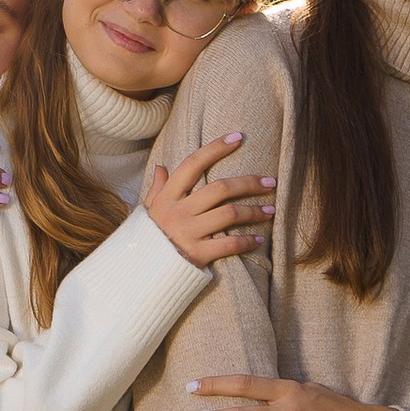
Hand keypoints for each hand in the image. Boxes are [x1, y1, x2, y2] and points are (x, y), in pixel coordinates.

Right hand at [144, 134, 277, 270]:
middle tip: (270, 181)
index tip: (238, 137)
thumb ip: (157, 189)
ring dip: (254, 211)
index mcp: (167, 197)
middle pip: (220, 189)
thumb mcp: (147, 211)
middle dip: (249, 183)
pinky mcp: (197, 255)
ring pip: (229, 214)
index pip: (193, 164)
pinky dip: (247, 241)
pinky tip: (259, 239)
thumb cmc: (147, 239)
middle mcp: (178, 212)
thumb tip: (161, 166)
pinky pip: (229, 245)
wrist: (139, 273)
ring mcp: (188, 233)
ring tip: (270, 210)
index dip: (216, 148)